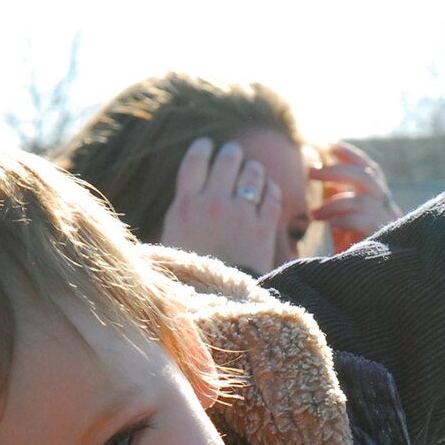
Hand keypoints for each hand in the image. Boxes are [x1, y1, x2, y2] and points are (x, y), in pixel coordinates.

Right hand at [162, 136, 287, 274]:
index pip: (194, 162)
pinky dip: (271, 189)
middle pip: (226, 160)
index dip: (202, 148)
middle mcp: (213, 203)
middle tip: (234, 152)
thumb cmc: (190, 275)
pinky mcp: (264, 228)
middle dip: (232, 153)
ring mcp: (241, 214)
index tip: (207, 144)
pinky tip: (269, 190)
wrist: (218, 300)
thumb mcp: (171, 241)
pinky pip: (273, 195)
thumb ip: (181, 215)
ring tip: (253, 168)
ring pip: (252, 173)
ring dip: (253, 168)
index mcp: (185, 206)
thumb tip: (186, 199)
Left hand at [310, 142, 401, 252]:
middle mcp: (389, 212)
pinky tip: (325, 224)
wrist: (373, 293)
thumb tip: (322, 181)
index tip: (329, 144)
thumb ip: (336, 205)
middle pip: (369, 176)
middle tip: (311, 172)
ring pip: (365, 197)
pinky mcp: (383, 241)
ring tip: (314, 214)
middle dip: (338, 169)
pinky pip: (363, 219)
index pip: (370, 171)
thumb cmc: (353, 260)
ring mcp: (389, 226)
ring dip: (335, 201)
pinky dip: (342, 218)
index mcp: (380, 205)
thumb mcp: (341, 227)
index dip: (352, 155)